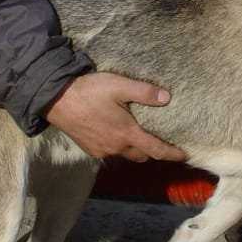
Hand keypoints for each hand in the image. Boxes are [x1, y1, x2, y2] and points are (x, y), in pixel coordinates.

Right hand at [45, 71, 186, 163]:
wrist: (57, 100)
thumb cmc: (90, 91)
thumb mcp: (119, 86)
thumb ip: (144, 92)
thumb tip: (167, 97)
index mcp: (127, 133)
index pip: (156, 149)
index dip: (172, 153)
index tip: (184, 155)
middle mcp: (116, 146)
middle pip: (142, 156)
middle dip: (153, 152)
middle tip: (159, 142)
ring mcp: (102, 150)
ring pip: (125, 155)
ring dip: (134, 150)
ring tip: (137, 138)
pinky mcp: (90, 149)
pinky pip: (110, 153)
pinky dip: (117, 148)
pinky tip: (115, 135)